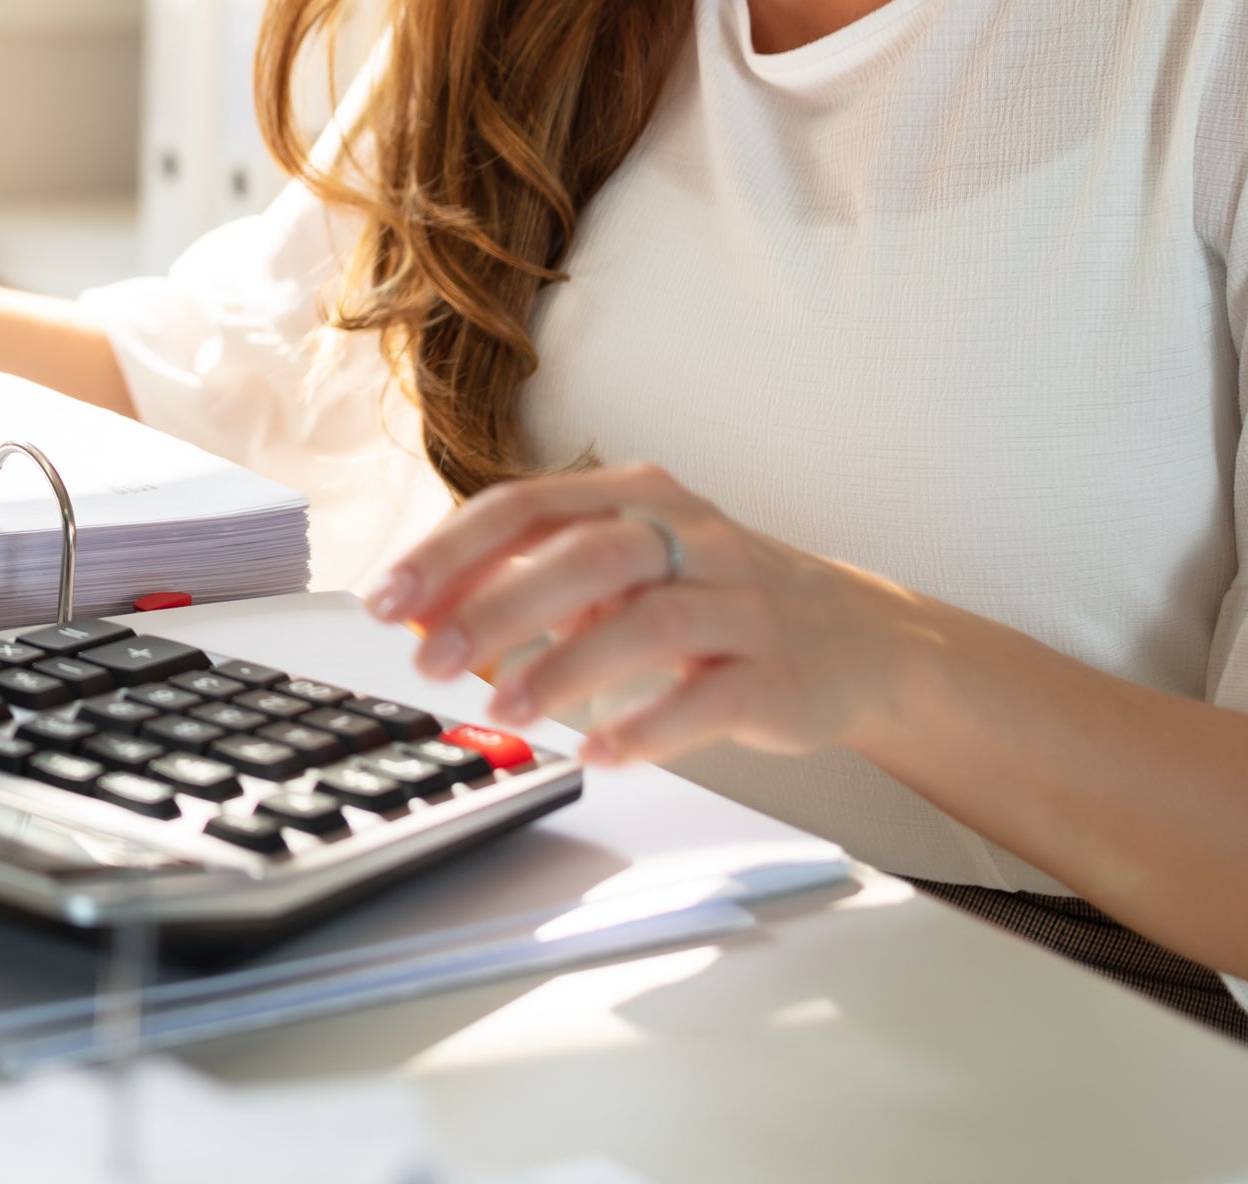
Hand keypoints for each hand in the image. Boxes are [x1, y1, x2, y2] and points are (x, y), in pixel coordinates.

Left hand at [363, 463, 935, 768]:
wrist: (858, 638)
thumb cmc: (713, 597)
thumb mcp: (622, 568)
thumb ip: (530, 579)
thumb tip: (425, 612)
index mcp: (636, 496)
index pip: (526, 506)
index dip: (451, 552)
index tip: (389, 600)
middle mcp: (689, 535)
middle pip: (583, 554)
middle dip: (497, 606)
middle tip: (431, 659)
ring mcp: (739, 602)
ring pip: (647, 620)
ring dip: (564, 667)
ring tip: (504, 709)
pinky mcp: (777, 672)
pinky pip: (709, 697)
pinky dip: (649, 726)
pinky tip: (599, 750)